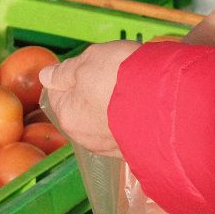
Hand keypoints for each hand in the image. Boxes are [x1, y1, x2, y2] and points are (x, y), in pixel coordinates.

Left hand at [38, 40, 140, 157]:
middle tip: (118, 76)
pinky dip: (133, 121)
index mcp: (67, 115)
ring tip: (135, 92)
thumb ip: (64, 71)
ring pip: (107, 122)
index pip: (58, 92)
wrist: (169, 106)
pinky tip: (146, 108)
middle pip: (83, 108)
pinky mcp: (135, 152)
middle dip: (96, 93)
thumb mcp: (89, 61)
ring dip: (116, 109)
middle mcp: (85, 137)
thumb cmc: (123, 79)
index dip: (74, 76)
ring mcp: (110, 147)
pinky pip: (128, 132)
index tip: (94, 67)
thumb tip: (45, 76)